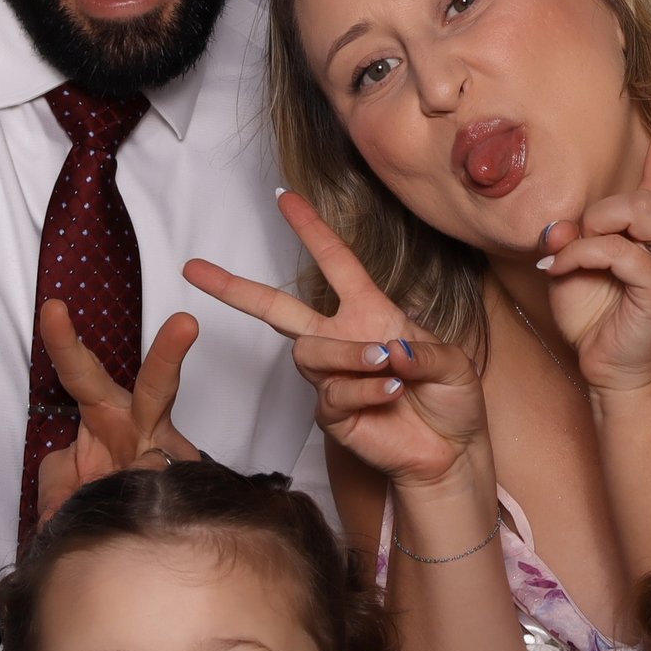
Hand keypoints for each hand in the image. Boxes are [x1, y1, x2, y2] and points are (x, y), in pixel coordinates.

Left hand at [33, 301, 202, 524]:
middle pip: (157, 385)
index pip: (81, 373)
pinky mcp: (192, 484)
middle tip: (185, 324)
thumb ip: (56, 488)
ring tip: (171, 442)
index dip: (65, 343)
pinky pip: (175, 493)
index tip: (53, 309)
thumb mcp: (63, 491)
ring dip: (165, 461)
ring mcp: (171, 455)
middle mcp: (143, 425)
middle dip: (170, 354)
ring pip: (177, 450)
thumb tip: (60, 510)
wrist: (139, 536)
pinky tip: (152, 521)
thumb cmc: (103, 496)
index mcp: (104, 415)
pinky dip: (155, 506)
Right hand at [185, 192, 486, 494]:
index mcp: (371, 313)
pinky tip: (390, 394)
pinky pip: (331, 394)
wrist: (451, 452)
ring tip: (389, 366)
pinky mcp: (332, 414)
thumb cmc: (452, 400)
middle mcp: (343, 340)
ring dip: (350, 356)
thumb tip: (386, 348)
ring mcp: (332, 378)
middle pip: (278, 309)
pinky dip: (364, 390)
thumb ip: (425, 351)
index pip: (335, 263)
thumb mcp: (454, 364)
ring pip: (310, 353)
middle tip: (195, 269)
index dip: (311, 230)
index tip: (284, 197)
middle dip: (236, 289)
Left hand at [537, 56, 650, 394]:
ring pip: (641, 207)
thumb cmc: (596, 311)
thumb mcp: (575, 258)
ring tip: (573, 247)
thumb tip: (570, 222)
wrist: (610, 370)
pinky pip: (616, 251)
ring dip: (598, 221)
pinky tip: (562, 269)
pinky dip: (581, 257)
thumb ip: (578, 230)